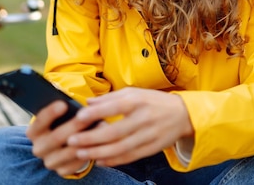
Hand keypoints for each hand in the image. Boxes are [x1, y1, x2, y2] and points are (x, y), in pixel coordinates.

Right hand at [26, 100, 101, 176]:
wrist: (61, 145)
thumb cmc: (60, 123)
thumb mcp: (57, 116)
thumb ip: (64, 109)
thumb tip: (79, 103)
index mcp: (33, 132)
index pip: (40, 121)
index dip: (51, 113)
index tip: (64, 104)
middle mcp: (38, 148)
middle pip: (56, 137)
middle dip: (75, 125)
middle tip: (90, 115)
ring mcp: (50, 161)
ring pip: (70, 151)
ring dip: (87, 138)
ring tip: (101, 126)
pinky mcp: (62, 170)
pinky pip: (78, 162)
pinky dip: (90, 152)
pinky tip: (100, 141)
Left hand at [66, 88, 193, 166]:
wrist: (182, 114)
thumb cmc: (153, 101)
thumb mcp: (134, 92)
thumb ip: (110, 97)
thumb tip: (88, 102)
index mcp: (137, 101)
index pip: (114, 106)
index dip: (96, 113)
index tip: (78, 117)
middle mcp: (143, 118)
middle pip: (114, 132)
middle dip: (90, 138)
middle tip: (71, 141)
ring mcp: (148, 135)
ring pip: (120, 148)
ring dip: (98, 153)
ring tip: (80, 153)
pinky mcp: (152, 149)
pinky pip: (130, 157)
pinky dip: (113, 161)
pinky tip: (99, 161)